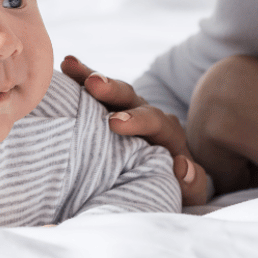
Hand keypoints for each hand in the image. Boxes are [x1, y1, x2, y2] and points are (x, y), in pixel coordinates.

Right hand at [61, 55, 210, 206]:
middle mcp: (146, 114)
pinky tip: (65, 64)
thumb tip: (181, 166)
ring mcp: (124, 110)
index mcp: (167, 132)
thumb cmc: (175, 188)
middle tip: (94, 84)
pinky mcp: (105, 112)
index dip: (136, 120)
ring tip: (69, 64)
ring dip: (90, 77)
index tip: (115, 123)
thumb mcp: (190, 192)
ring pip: (108, 91)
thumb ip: (193, 184)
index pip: (154, 121)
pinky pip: (91, 94)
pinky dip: (80, 80)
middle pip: (131, 98)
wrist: (164, 180)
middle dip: (112, 90)